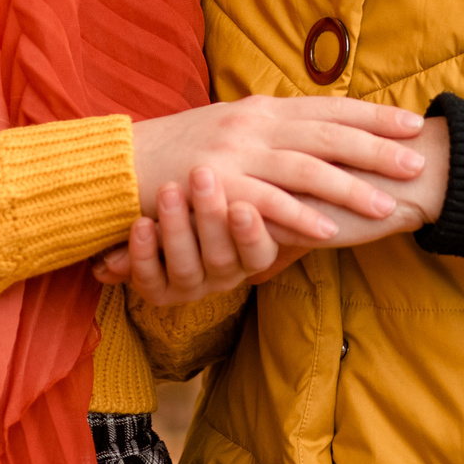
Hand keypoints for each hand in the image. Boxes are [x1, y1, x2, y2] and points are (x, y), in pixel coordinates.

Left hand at [92, 172, 282, 305]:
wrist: (174, 205)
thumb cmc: (226, 191)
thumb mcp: (253, 187)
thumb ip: (270, 184)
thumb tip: (324, 181)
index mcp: (253, 253)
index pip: (260, 252)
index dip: (250, 234)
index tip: (241, 206)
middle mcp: (225, 273)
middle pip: (222, 256)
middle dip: (210, 216)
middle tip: (202, 173)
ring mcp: (192, 284)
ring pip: (186, 268)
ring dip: (176, 229)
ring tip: (168, 190)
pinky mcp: (159, 290)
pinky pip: (150, 281)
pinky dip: (144, 255)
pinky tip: (140, 223)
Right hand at [130, 96, 424, 244]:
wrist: (122, 163)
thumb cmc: (179, 151)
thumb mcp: (231, 128)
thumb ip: (272, 130)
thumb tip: (315, 133)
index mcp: (261, 108)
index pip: (328, 107)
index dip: (372, 116)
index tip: (411, 124)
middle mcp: (254, 124)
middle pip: (328, 133)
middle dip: (377, 147)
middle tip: (418, 161)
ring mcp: (236, 153)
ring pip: (305, 167)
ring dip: (349, 186)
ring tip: (386, 204)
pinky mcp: (217, 185)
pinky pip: (267, 202)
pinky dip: (300, 216)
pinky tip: (329, 231)